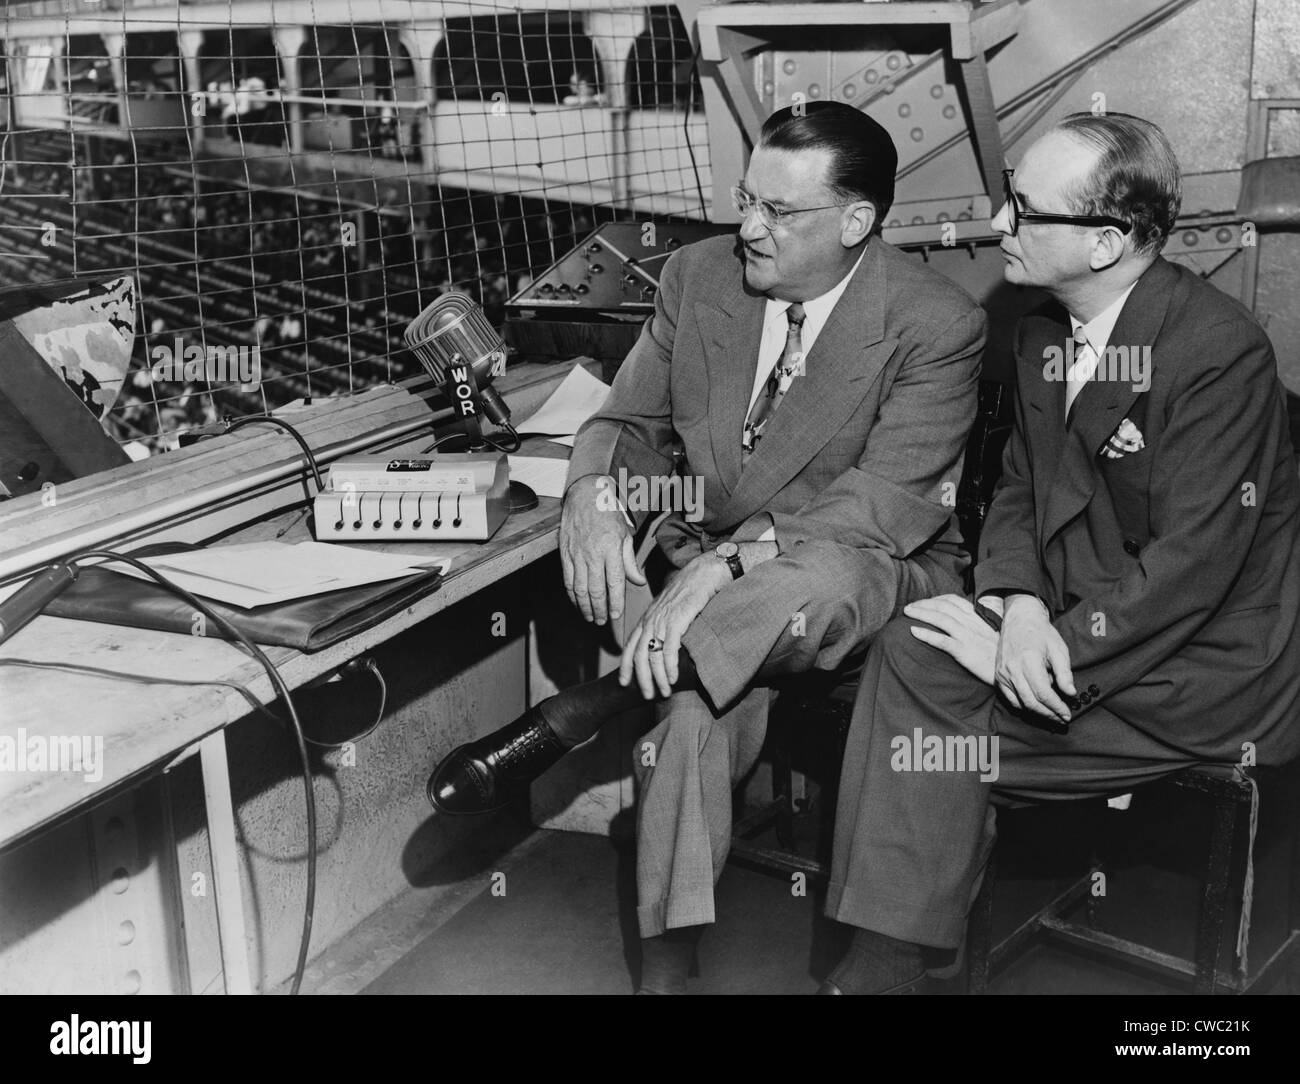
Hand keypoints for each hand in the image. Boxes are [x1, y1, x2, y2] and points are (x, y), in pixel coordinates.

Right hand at [560, 474, 646, 624]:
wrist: (584, 496)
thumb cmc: (607, 514)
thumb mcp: (625, 535)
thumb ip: (630, 561)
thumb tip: (638, 581)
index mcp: (611, 549)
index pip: (615, 582)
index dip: (615, 602)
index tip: (617, 614)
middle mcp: (593, 554)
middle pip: (596, 590)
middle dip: (599, 609)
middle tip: (603, 621)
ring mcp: (577, 555)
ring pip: (580, 588)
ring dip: (585, 606)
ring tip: (590, 617)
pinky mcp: (565, 554)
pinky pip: (568, 579)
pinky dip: (572, 595)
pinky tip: (577, 602)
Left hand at [619, 554, 730, 698]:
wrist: (704, 572)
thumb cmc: (690, 590)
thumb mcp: (670, 609)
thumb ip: (663, 625)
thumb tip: (662, 645)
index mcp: (647, 618)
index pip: (630, 646)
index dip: (625, 666)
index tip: (624, 683)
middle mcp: (650, 620)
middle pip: (638, 655)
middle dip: (641, 678)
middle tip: (647, 695)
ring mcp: (662, 620)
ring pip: (653, 655)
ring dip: (658, 678)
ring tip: (663, 692)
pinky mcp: (677, 620)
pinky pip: (669, 649)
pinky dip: (669, 666)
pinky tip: (672, 678)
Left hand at [903, 595, 998, 685]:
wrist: (1013, 670)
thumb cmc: (1000, 655)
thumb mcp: (990, 635)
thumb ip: (977, 626)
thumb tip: (963, 622)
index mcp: (977, 619)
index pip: (953, 601)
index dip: (936, 599)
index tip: (924, 602)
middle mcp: (971, 624)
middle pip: (943, 607)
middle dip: (924, 604)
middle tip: (909, 607)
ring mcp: (968, 637)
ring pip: (940, 619)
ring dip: (921, 613)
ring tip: (907, 613)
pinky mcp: (965, 652)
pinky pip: (942, 641)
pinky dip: (926, 634)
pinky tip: (913, 631)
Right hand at [995, 594, 1075, 722]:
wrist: (1019, 619)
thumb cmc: (1041, 633)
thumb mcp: (1059, 649)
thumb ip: (1064, 673)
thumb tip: (1070, 693)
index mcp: (1028, 660)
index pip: (1043, 693)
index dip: (1057, 707)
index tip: (1067, 714)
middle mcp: (1012, 669)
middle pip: (1031, 702)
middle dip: (1049, 714)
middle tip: (1062, 719)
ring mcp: (1003, 673)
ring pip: (1020, 703)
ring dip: (1038, 712)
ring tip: (1052, 714)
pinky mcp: (998, 676)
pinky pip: (1011, 698)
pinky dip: (1024, 705)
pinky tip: (1036, 705)